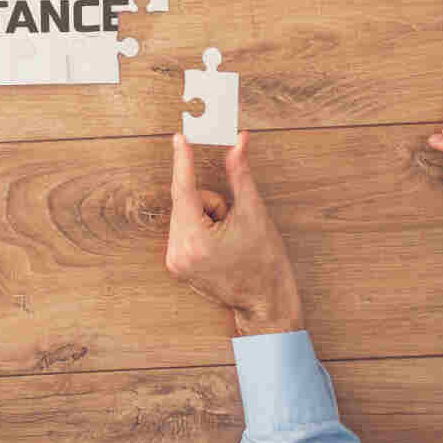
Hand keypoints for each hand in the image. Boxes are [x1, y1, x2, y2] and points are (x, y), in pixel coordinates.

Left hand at [165, 133, 305, 336]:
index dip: (182, 161)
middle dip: (211, 205)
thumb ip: (240, 175)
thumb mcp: (254, 213)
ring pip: (185, 215)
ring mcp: (175, 262)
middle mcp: (178, 252)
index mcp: (195, 240)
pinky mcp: (176, 266)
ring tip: (228, 239)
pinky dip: (200, 229)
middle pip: (186, 202)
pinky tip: (219, 246)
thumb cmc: (265, 262)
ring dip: (207, 217)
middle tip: (233, 222)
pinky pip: (184, 230)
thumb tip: (238, 143)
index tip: (178, 139)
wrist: (267, 303)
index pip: (185, 190)